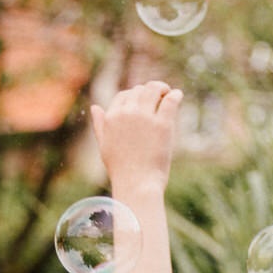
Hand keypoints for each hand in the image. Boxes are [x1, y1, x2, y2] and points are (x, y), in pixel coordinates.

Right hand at [91, 81, 182, 196]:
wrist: (137, 184)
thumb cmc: (121, 169)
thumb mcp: (104, 146)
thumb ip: (99, 125)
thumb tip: (95, 107)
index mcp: (112, 117)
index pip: (124, 95)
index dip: (135, 96)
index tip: (144, 103)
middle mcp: (127, 113)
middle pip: (139, 90)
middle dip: (149, 91)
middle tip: (159, 97)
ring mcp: (145, 117)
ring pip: (153, 89)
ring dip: (162, 88)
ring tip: (168, 93)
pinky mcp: (162, 124)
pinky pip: (170, 100)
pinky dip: (175, 95)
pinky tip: (178, 95)